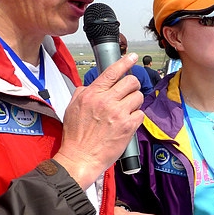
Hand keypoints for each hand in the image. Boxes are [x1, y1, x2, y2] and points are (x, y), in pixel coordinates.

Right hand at [54, 53, 143, 189]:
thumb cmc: (75, 136)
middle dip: (133, 85)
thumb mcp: (72, 107)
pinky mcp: (128, 126)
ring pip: (138, 97)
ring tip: (126, 111)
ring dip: (134, 102)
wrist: (80, 157)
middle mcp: (106, 101)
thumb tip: (92, 85)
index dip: (125, 62)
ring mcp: (119, 113)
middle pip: (131, 82)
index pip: (112, 72)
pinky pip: (141, 113)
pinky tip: (127, 123)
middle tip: (129, 92)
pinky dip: (136, 117)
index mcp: (92, 94)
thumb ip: (83, 92)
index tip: (132, 57)